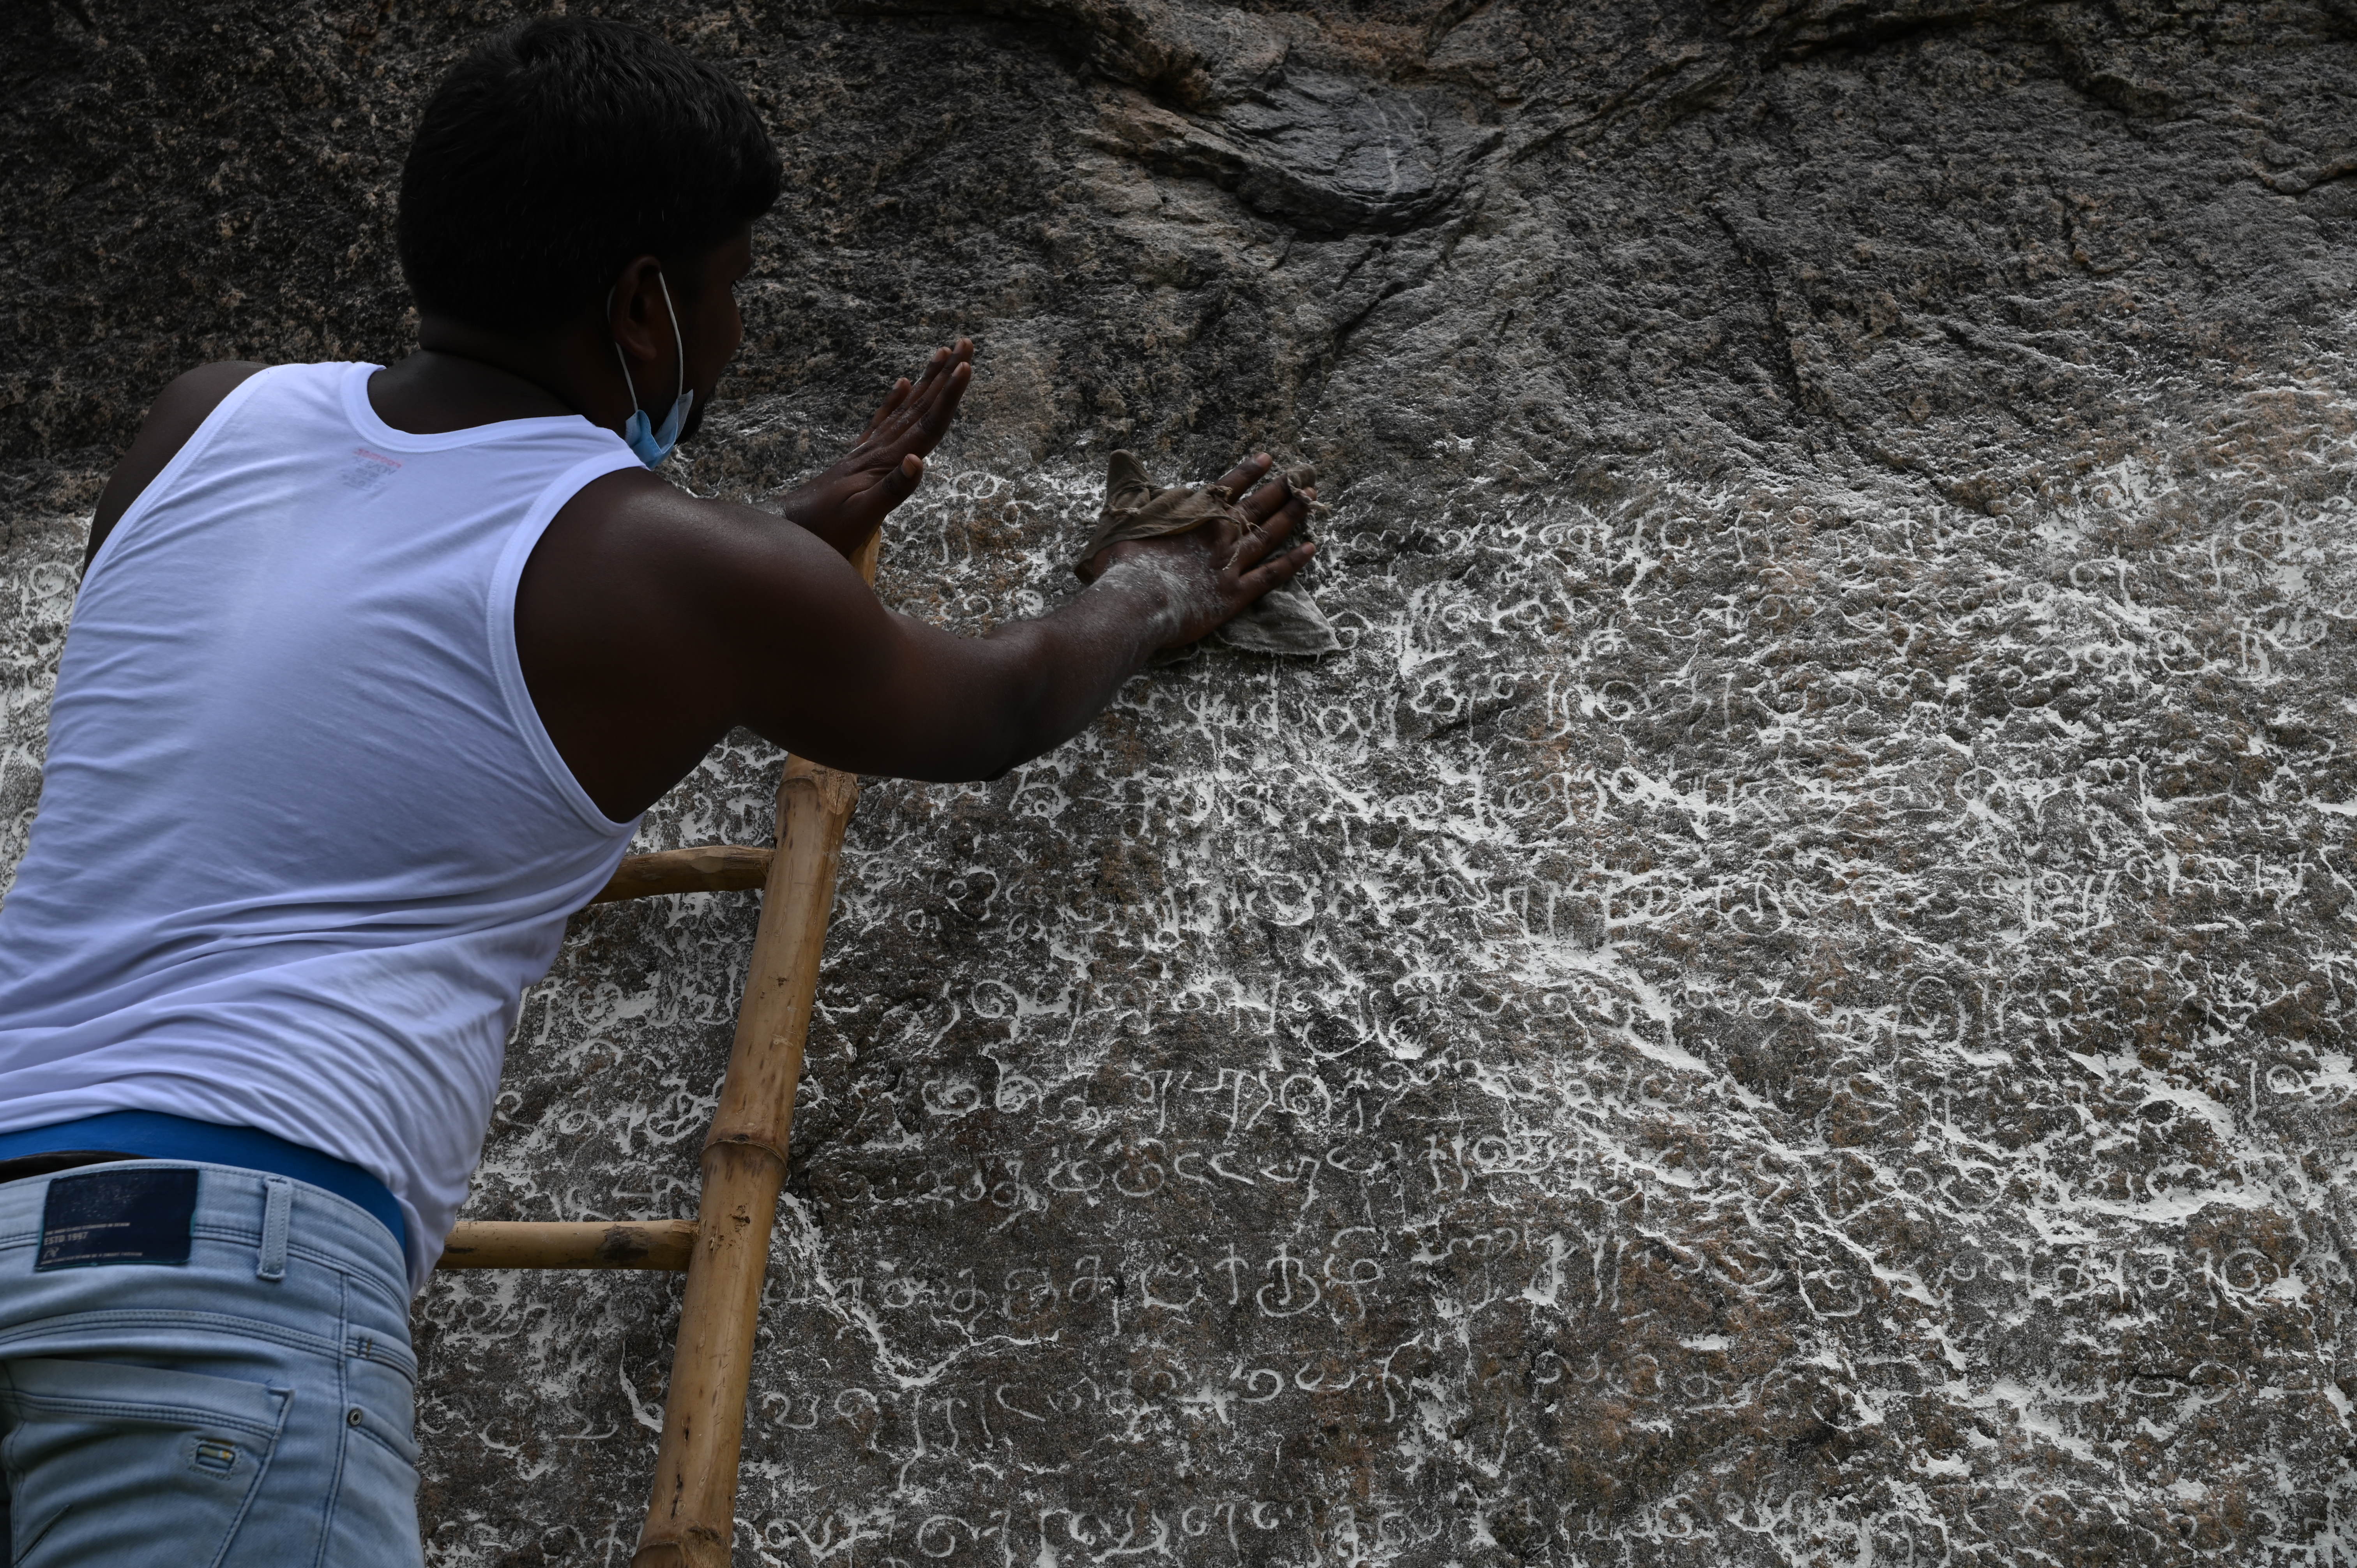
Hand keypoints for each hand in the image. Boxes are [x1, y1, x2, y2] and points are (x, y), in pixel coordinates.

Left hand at [773, 338, 973, 554]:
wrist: (790, 527)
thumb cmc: (827, 528)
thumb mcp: (862, 516)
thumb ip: (893, 489)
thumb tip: (919, 460)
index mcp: (886, 461)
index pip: (926, 424)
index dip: (949, 397)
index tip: (966, 367)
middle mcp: (879, 448)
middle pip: (921, 406)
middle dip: (945, 375)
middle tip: (965, 343)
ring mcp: (868, 450)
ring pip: (906, 408)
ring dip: (927, 380)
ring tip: (942, 353)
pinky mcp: (859, 457)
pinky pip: (882, 421)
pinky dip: (894, 400)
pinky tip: (903, 383)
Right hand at [1086, 453, 1318, 649]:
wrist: (1135, 601)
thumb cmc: (1124, 562)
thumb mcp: (1120, 516)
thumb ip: (1130, 489)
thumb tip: (1121, 458)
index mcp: (1196, 514)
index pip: (1227, 486)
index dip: (1247, 471)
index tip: (1267, 458)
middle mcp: (1220, 534)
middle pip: (1257, 506)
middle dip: (1281, 489)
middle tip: (1303, 475)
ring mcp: (1231, 563)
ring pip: (1270, 534)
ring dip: (1292, 515)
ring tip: (1310, 499)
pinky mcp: (1236, 594)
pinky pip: (1272, 574)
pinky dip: (1292, 562)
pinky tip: (1311, 548)